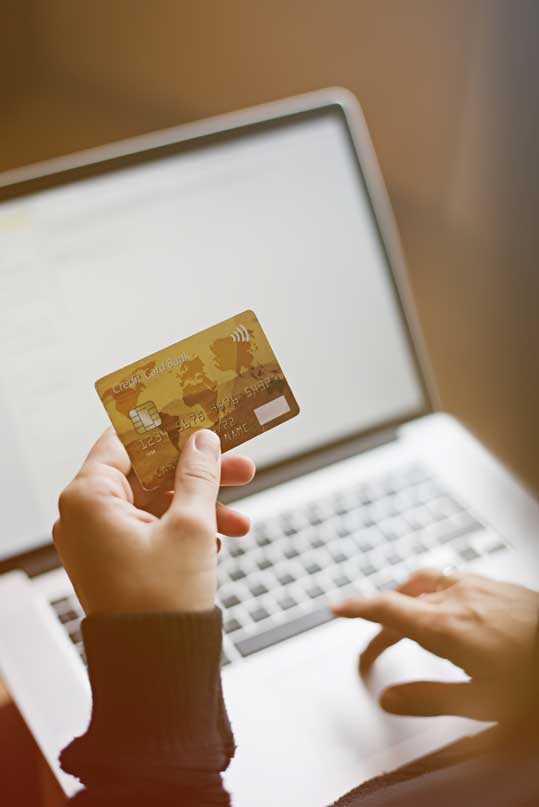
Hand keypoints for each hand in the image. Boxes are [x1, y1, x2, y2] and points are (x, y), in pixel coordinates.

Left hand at [53, 428, 254, 613]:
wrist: (155, 672)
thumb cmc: (161, 604)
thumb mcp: (191, 527)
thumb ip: (199, 474)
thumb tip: (203, 439)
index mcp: (89, 498)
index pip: (126, 440)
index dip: (167, 428)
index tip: (199, 418)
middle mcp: (86, 515)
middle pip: (149, 473)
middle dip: (199, 473)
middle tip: (240, 467)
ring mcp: (100, 540)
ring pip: (157, 503)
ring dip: (201, 506)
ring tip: (241, 521)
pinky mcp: (117, 560)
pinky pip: (154, 530)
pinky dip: (187, 531)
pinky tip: (219, 542)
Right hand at [332, 569, 538, 720]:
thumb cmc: (536, 683)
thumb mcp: (482, 705)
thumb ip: (430, 699)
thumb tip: (389, 698)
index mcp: (447, 626)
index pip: (387, 608)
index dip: (357, 608)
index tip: (335, 607)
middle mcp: (459, 598)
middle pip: (403, 597)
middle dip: (380, 618)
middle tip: (371, 645)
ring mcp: (481, 587)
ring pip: (427, 582)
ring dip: (406, 597)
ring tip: (401, 617)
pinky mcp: (500, 586)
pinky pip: (452, 579)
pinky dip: (432, 591)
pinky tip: (448, 608)